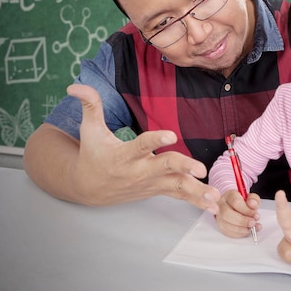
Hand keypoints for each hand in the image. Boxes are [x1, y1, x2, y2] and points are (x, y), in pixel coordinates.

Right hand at [66, 84, 220, 210]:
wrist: (89, 187)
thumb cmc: (92, 154)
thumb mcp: (89, 129)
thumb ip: (90, 105)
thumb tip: (74, 85)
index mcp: (124, 155)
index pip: (141, 146)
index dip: (155, 140)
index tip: (171, 135)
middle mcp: (140, 171)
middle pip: (165, 167)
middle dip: (183, 167)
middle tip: (200, 169)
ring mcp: (151, 183)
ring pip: (176, 187)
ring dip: (197, 191)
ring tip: (215, 195)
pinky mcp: (158, 189)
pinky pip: (179, 195)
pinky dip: (196, 200)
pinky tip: (213, 205)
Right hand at [215, 190, 260, 237]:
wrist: (238, 208)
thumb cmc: (244, 203)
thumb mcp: (252, 198)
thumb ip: (254, 200)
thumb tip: (252, 204)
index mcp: (229, 195)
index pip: (235, 202)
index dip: (246, 210)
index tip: (255, 214)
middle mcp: (221, 205)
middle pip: (227, 213)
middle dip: (242, 221)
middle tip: (253, 223)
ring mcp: (219, 216)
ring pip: (226, 224)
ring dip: (242, 229)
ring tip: (251, 228)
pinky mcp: (221, 226)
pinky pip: (228, 232)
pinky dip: (239, 234)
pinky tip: (246, 231)